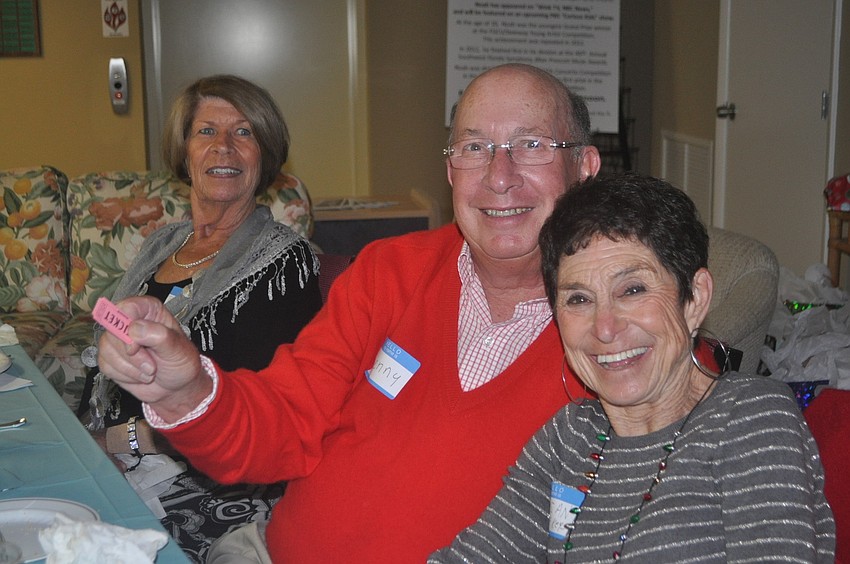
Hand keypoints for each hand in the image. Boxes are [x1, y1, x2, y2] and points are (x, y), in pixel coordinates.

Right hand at [97, 296, 212, 422]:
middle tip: (152, 365)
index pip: (128, 307)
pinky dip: (124, 376)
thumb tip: (135, 329)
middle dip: (132, 356)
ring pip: (107, 350)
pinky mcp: (110, 357)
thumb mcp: (178, 349)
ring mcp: (118, 340)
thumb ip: (158, 335)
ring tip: (149, 370)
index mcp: (149, 310)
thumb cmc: (181, 363)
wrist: (176, 386)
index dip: (127, 329)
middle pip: (113, 331)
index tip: (136, 347)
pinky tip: (139, 375)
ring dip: (131, 368)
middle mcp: (131, 321)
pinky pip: (105, 365)